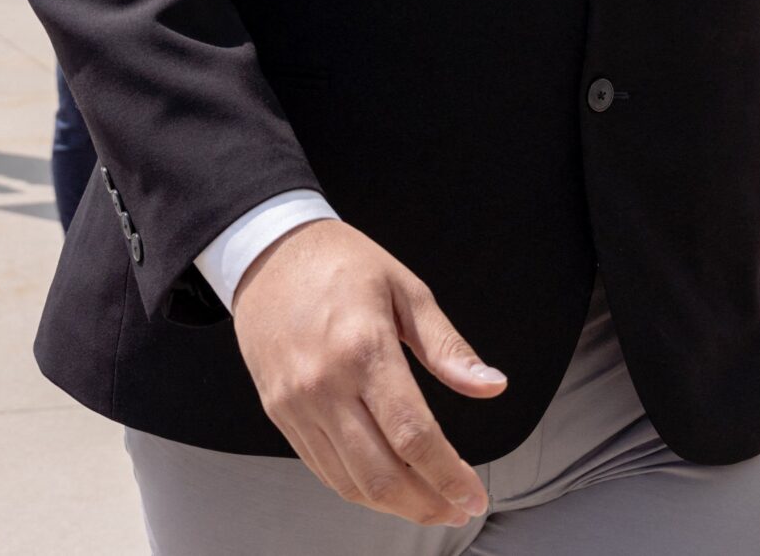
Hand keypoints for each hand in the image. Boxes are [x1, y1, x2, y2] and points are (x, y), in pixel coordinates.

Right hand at [232, 220, 502, 527]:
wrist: (267, 252)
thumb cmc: (341, 263)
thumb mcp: (406, 289)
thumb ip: (448, 347)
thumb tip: (492, 387)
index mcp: (363, 348)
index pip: (413, 435)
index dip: (449, 476)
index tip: (475, 495)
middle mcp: (324, 384)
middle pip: (380, 474)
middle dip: (427, 503)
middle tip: (459, 508)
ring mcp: (296, 403)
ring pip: (349, 481)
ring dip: (396, 506)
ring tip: (431, 504)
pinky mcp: (278, 412)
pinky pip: (321, 468)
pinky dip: (359, 488)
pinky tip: (388, 486)